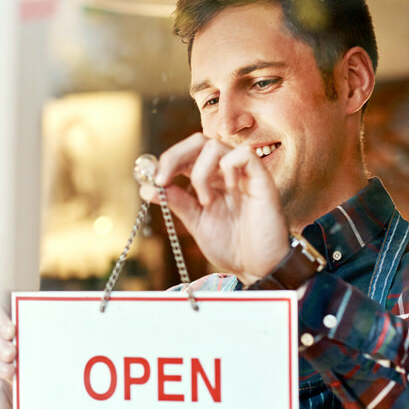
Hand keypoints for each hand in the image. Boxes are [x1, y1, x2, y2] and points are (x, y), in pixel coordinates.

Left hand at [141, 133, 289, 284]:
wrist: (257, 268)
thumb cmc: (232, 246)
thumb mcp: (196, 222)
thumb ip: (176, 201)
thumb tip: (147, 188)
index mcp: (210, 180)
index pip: (187, 153)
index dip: (167, 160)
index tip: (154, 181)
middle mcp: (225, 172)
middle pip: (199, 141)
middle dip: (175, 156)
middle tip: (164, 180)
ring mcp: (243, 174)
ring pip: (216, 145)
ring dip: (201, 172)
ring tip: (205, 201)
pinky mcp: (261, 179)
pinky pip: (244, 154)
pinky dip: (228, 166)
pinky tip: (228, 189)